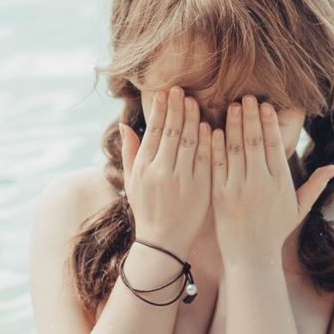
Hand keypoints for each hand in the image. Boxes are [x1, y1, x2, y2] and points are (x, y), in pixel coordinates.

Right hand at [120, 86, 211, 261]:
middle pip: (173, 131)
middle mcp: (162, 171)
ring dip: (193, 118)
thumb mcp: (132, 182)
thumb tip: (125, 125)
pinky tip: (208, 126)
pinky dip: (207, 141)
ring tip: (195, 101)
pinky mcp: (200, 189)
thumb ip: (129, 152)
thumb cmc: (147, 210)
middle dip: (177, 108)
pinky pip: (206, 159)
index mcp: (145, 167)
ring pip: (190, 141)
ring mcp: (182, 180)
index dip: (161, 110)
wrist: (163, 243)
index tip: (166, 92)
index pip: (155, 131)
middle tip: (182, 89)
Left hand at [211, 95, 333, 265]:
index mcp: (281, 183)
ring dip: (233, 124)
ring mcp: (239, 188)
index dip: (269, 123)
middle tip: (247, 97)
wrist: (251, 256)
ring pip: (235, 148)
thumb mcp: (299, 208)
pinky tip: (213, 128)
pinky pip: (217, 164)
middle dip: (251, 116)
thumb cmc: (275, 231)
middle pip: (255, 141)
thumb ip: (315, 185)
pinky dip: (215, 145)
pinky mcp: (220, 195)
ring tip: (232, 106)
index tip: (265, 105)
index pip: (275, 145)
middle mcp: (261, 183)